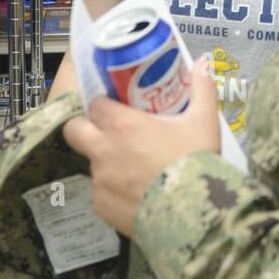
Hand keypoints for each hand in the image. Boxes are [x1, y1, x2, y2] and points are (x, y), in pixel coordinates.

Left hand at [62, 57, 221, 236]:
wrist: (195, 215)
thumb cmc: (196, 163)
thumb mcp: (203, 122)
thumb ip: (202, 89)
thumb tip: (204, 63)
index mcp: (121, 124)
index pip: (94, 104)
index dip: (103, 105)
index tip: (115, 108)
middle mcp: (102, 149)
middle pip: (74, 130)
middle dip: (84, 129)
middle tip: (107, 134)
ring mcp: (99, 180)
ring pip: (92, 164)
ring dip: (106, 164)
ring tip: (134, 170)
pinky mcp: (101, 207)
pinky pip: (101, 194)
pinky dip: (113, 193)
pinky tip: (136, 194)